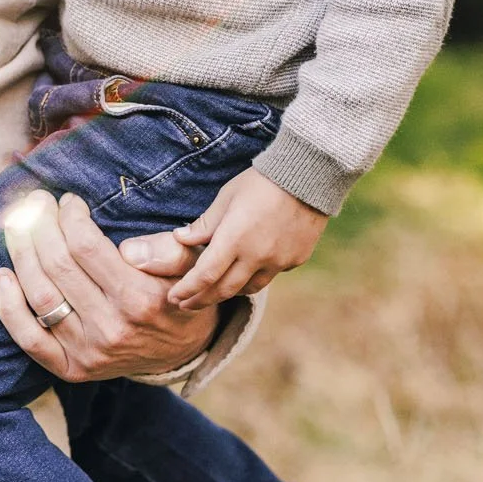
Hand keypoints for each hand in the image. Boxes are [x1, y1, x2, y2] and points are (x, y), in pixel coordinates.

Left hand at [0, 192, 222, 381]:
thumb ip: (169, 252)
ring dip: (20, 253)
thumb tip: (128, 249)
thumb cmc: (177, 295)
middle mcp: (111, 329)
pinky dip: (8, 308)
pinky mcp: (70, 369)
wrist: (181, 351)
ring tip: (17, 225)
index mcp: (140, 299)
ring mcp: (88, 352)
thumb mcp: (190, 268)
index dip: (69, 216)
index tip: (68, 201)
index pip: (85, 246)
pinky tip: (1, 276)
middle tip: (36, 203)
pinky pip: (29, 339)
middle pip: (57, 266)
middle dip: (39, 225)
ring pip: (40, 295)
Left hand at [168, 167, 328, 309]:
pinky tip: (248, 269)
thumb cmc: (260, 182)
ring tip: (214, 291)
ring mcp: (279, 261)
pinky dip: (255, 275)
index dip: (187, 290)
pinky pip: (271, 274)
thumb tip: (180, 238)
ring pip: (249, 287)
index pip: (205, 275)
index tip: (174, 297)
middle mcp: (257, 256)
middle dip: (202, 299)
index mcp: (235, 239)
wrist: (308, 177)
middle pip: (225, 290)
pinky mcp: (296, 260)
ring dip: (229, 292)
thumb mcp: (226, 197)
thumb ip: (205, 223)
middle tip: (185, 304)